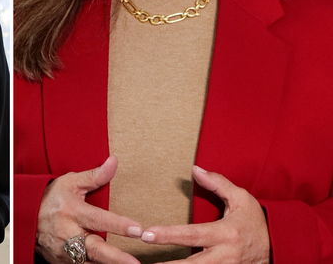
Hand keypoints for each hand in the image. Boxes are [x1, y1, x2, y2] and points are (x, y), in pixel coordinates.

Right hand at [36, 156, 141, 263]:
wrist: (25, 216)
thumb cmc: (50, 198)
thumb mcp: (70, 183)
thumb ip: (95, 176)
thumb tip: (114, 162)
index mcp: (72, 212)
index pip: (98, 219)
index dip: (118, 225)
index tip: (137, 230)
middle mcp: (68, 233)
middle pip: (95, 248)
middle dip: (116, 257)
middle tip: (134, 263)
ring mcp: (64, 250)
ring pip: (89, 262)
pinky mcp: (61, 262)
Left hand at [140, 166, 269, 263]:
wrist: (282, 246)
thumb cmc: (257, 222)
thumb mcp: (242, 199)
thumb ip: (218, 183)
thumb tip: (195, 169)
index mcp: (226, 234)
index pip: (191, 235)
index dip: (168, 235)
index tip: (146, 234)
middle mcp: (225, 255)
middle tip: (140, 263)